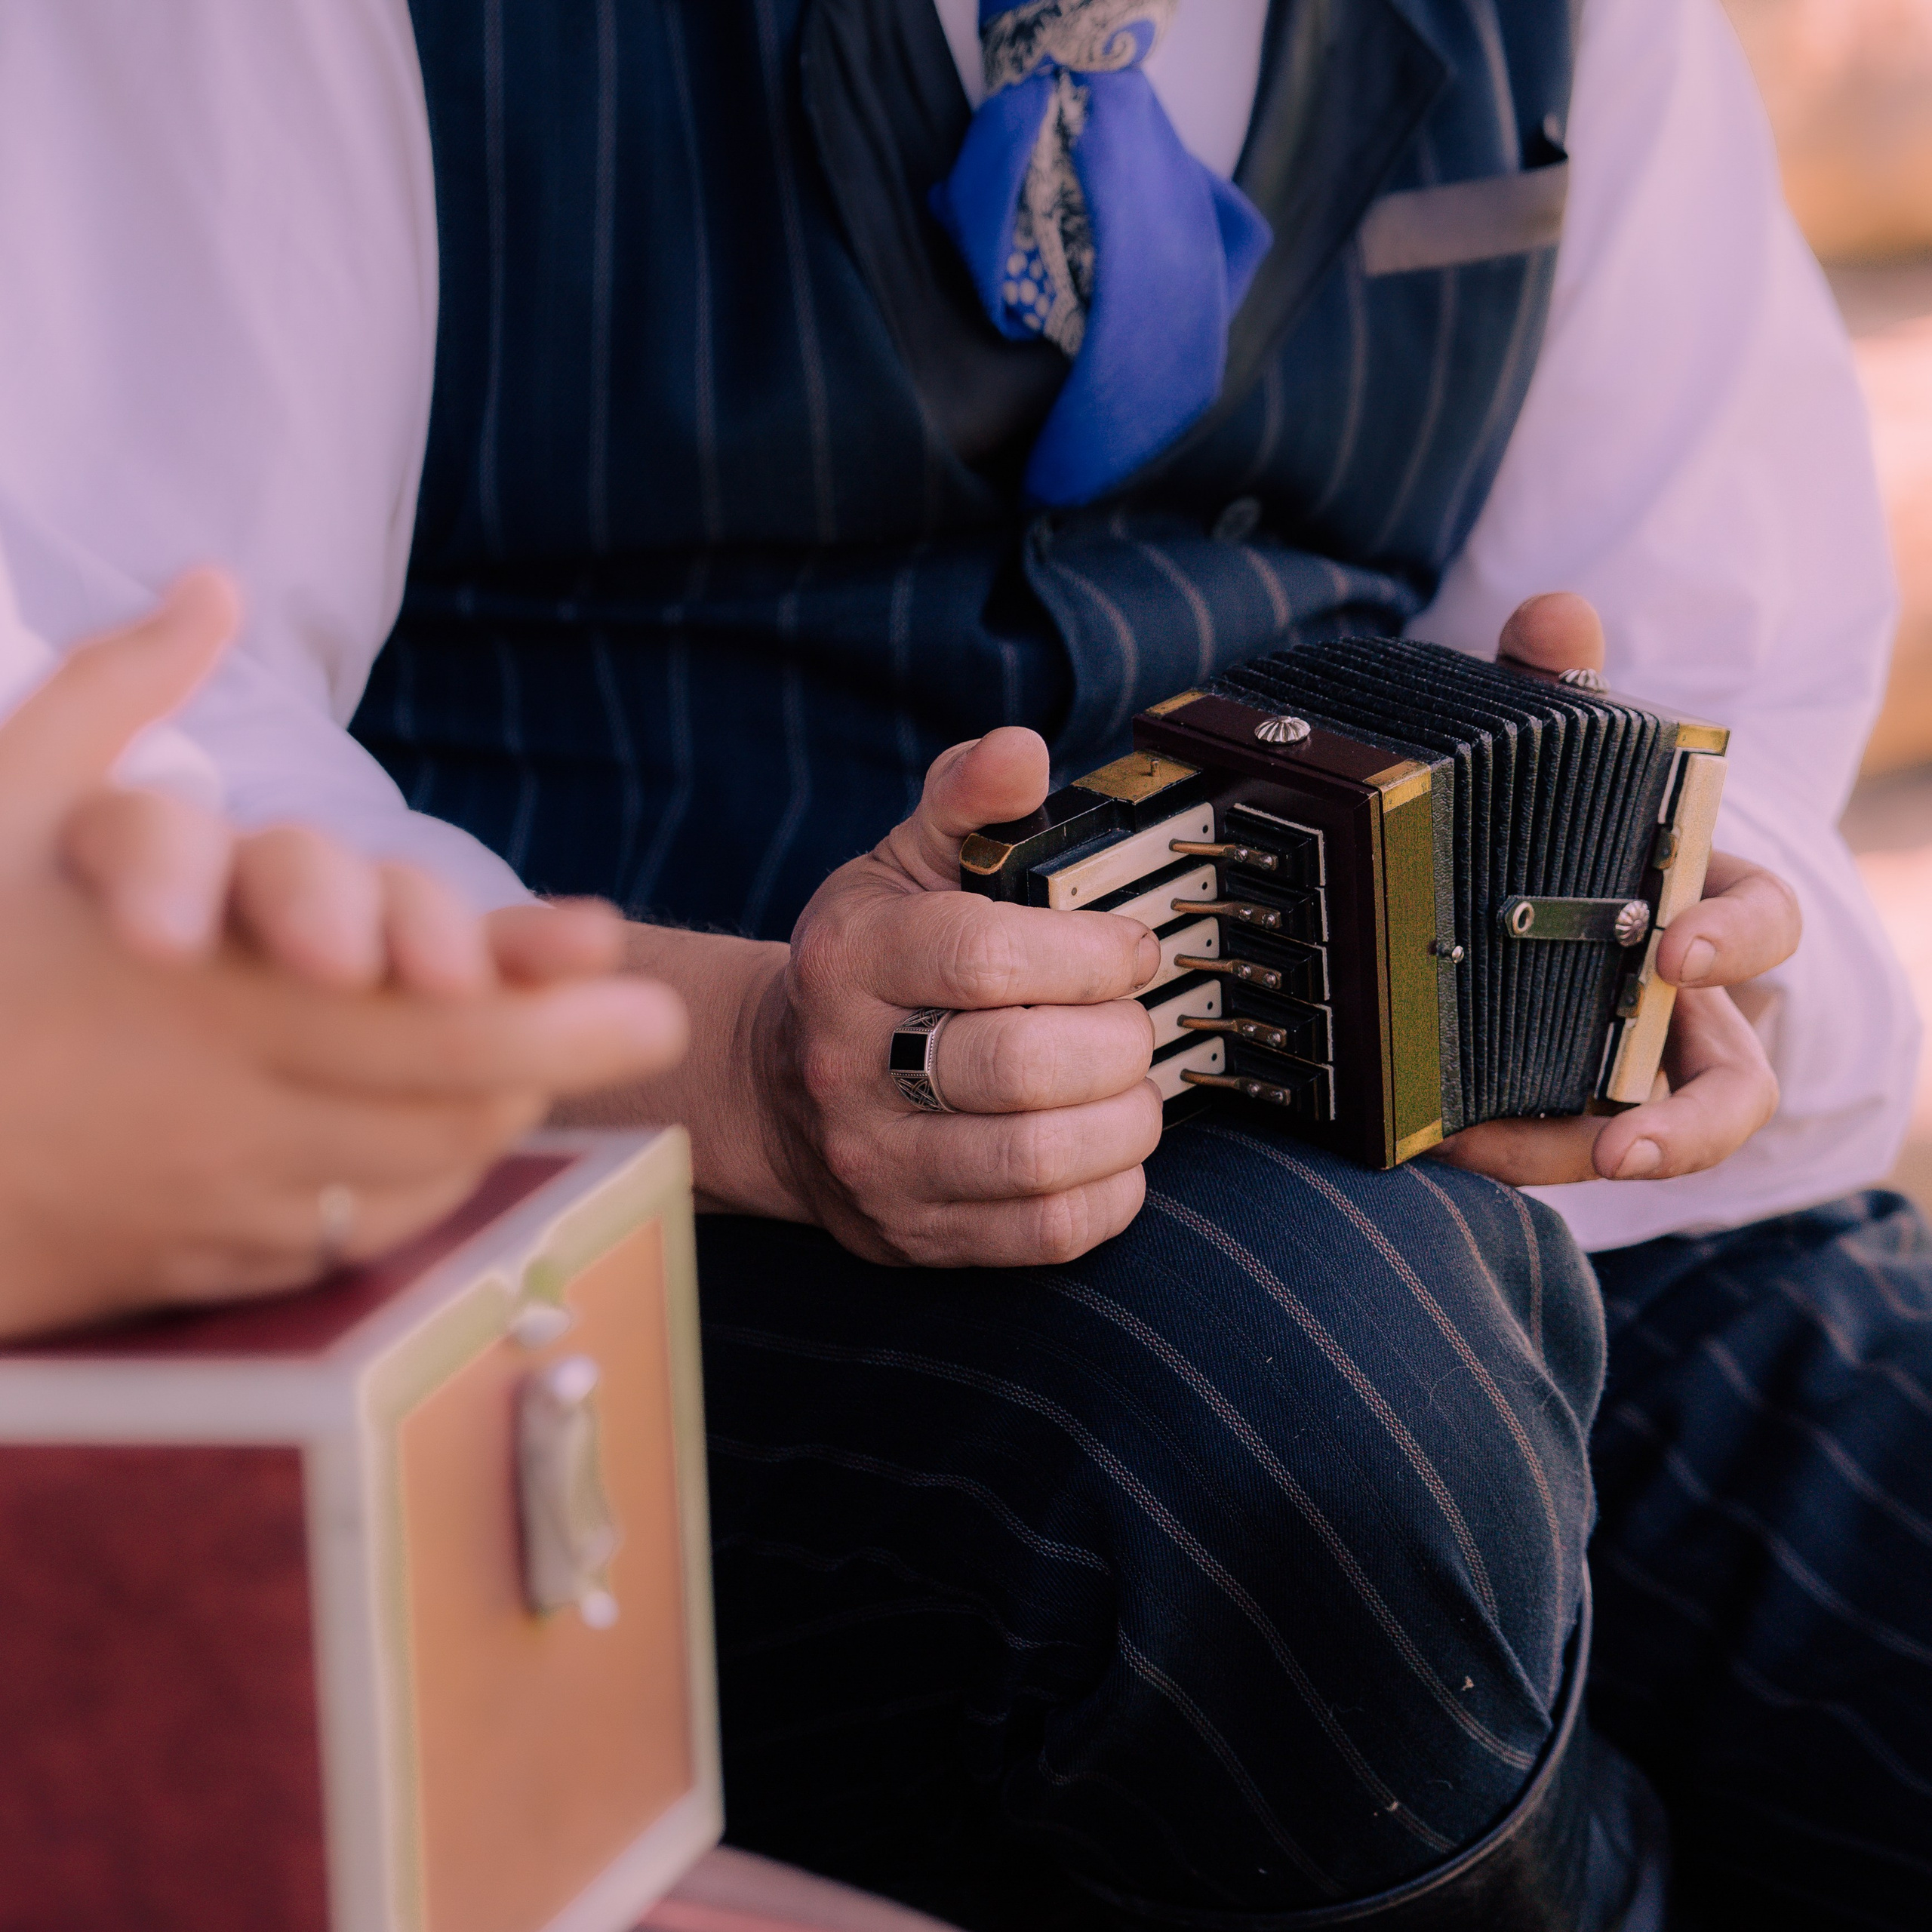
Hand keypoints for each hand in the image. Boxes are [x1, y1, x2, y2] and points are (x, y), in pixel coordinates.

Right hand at [0, 574, 686, 1338]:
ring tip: (559, 1057)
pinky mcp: (221, 1268)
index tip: (620, 957)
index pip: (419, 1010)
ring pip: (427, 1165)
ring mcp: (233, 1201)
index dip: (543, 998)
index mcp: (200, 994)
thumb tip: (209, 586)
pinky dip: (428, 1176)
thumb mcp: (0, 812)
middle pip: (455, 1093)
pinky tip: (452, 1127)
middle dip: (573, 1052)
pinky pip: (369, 1232)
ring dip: (505, 1107)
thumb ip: (112, 698)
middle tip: (656, 1022)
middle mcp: (234, 1108)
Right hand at [740, 727, 1163, 1265]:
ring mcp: (877, 1162)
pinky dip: (1110, 1189)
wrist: (780, 1088)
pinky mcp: (914, 1234)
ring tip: (1129, 1083)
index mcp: (849, 958)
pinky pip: (1047, 1232)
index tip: (1128, 948)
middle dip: (1117, 1039)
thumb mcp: (901, 864)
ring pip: (1041, 1158)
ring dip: (1126, 1118)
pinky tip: (1107, 1147)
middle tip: (1131, 1021)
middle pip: (1023, 1066)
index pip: (984, 955)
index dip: (1088, 952)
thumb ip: (966, 803)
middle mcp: (848, 1066)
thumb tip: (1023, 751)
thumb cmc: (869, 966)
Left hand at [1433, 594, 1797, 1187]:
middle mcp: (1683, 1001)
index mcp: (1702, 903)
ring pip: (1644, 1133)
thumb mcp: (1556, 744)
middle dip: (1693, 1125)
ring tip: (1490, 1155)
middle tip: (1627, 1150)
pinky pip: (1551, 1137)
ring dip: (1579, 1156)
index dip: (1734, 940)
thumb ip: (1556, 680)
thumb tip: (1550, 617)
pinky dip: (1505, 1143)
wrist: (1509, 867)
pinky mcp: (1561, 1096)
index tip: (1672, 952)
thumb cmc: (1562, 814)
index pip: (1762, 921)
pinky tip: (1436, 1136)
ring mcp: (1628, 1060)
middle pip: (1731, 1084)